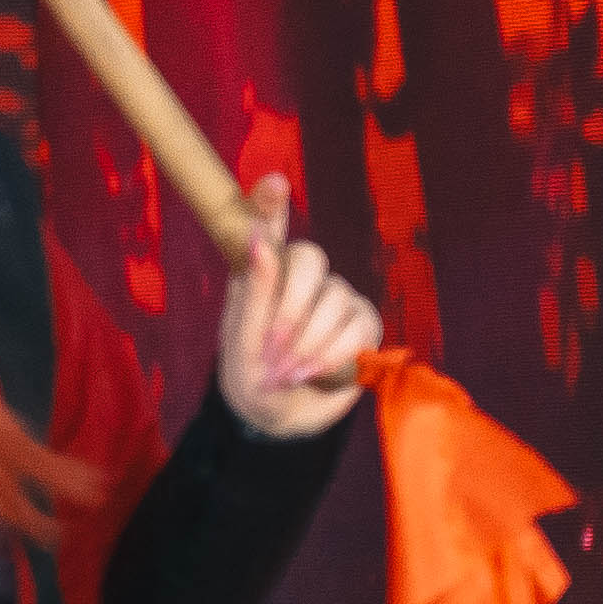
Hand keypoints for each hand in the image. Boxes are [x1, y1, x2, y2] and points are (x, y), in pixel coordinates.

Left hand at [213, 185, 387, 436]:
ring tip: (286, 374)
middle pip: (310, 258)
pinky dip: (335, 354)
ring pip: (335, 297)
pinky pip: (358, 326)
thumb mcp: (240, 340)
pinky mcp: (361, 323)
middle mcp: (298, 277)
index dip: (270, 204)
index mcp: (258, 272)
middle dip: (291, 308)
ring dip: (309, 343)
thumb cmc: (249, 376)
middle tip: (271, 350)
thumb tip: (258, 239)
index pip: (266, 227)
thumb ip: (253, 292)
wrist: (278, 420)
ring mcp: (334, 296)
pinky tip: (315, 374)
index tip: (273, 183)